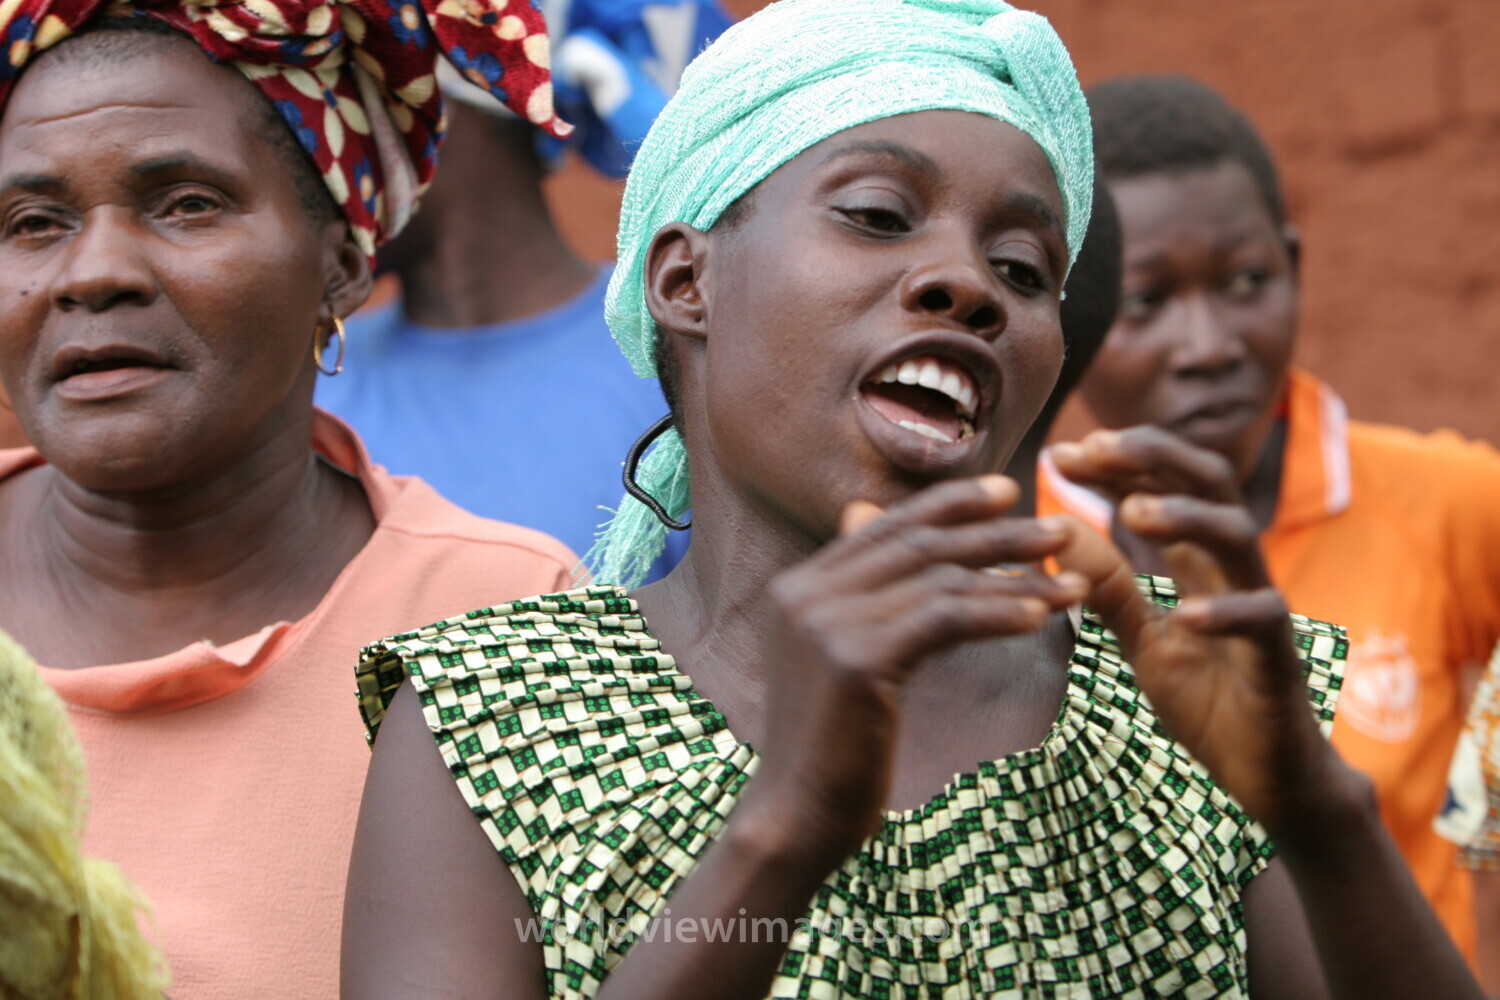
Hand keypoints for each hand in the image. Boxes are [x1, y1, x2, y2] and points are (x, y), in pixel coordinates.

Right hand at [742, 475, 1086, 868]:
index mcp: (798, 586)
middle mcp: (804, 592)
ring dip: (1014, 573)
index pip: (885, 527)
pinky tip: (1041, 615)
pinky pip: (943, 619)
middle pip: (917, 543)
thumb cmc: (831, 750)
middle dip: (995, 531)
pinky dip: (998, 612)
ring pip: (937, 578)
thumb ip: (866, 603)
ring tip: (1073, 579)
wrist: (793, 820)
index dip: (949, 505)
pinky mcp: (854, 658)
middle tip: (1058, 526)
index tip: (1006, 492)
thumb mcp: (846, 662)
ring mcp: (824, 622)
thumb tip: (876, 536)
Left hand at [1050, 427, 1350, 835]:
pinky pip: (1264, 620)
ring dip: (1187, 516)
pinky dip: (1227, 612)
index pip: (1164, 484)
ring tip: (1134, 510)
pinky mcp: (1280, 658)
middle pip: (1210, 483)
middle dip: (1154, 456)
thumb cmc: (1210, 701)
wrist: (1269, 776)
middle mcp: (1232, 570)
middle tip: (1095, 448)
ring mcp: (1261, 608)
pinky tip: (1187, 616)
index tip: (1061, 452)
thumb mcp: (1142, 639)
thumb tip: (1058, 527)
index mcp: (1198, 562)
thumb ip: (1107, 586)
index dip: (1117, 461)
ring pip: (1238, 536)